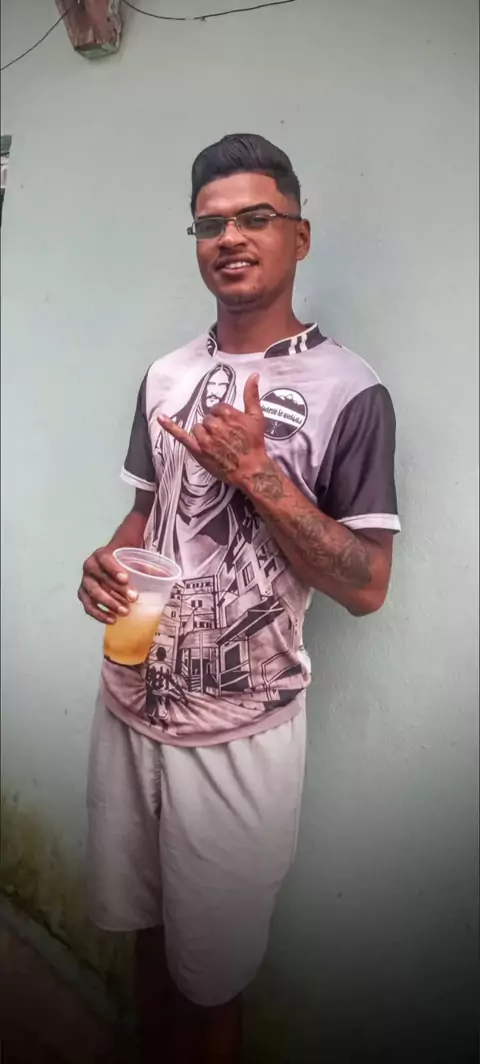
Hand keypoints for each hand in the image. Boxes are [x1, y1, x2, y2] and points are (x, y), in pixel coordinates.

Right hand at [78, 547, 137, 623]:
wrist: (111, 562)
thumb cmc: (124, 562)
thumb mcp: (134, 558)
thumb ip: (144, 565)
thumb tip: (163, 578)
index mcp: (101, 555)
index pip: (106, 561)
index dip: (114, 570)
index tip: (125, 579)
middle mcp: (90, 567)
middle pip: (101, 579)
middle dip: (117, 590)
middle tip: (133, 599)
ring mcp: (85, 581)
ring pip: (93, 593)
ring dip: (109, 604)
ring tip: (125, 612)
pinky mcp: (83, 594)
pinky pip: (88, 606)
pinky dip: (99, 614)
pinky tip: (112, 620)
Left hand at [157, 373, 266, 488]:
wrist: (251, 469)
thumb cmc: (255, 443)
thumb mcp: (257, 417)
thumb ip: (252, 395)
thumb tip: (254, 375)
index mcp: (227, 414)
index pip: (218, 408)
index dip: (223, 416)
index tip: (230, 425)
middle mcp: (214, 425)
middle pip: (207, 419)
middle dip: (215, 425)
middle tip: (226, 437)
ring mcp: (204, 438)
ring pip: (197, 428)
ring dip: (204, 433)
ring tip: (217, 444)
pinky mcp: (198, 450)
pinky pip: (181, 436)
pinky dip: (170, 427)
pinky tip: (160, 418)